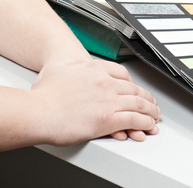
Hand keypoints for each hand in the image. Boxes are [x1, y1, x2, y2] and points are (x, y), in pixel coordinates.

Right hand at [30, 59, 159, 145]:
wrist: (38, 111)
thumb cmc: (44, 94)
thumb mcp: (58, 69)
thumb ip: (70, 67)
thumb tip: (71, 67)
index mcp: (94, 68)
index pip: (122, 74)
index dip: (132, 83)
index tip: (135, 88)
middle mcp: (104, 82)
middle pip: (133, 89)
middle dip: (145, 97)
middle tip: (151, 103)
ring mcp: (107, 100)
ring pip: (138, 104)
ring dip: (150, 111)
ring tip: (154, 116)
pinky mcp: (107, 119)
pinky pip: (133, 120)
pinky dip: (144, 123)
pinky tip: (147, 125)